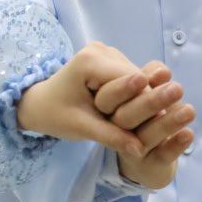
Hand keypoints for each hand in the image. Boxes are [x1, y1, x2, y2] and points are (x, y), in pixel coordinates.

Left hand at [16, 43, 190, 158]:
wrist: (40, 103)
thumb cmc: (55, 115)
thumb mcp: (81, 128)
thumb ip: (111, 136)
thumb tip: (141, 151)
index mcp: (90, 61)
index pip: (132, 81)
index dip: (147, 104)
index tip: (162, 124)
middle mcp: (100, 49)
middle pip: (138, 77)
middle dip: (146, 102)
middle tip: (162, 124)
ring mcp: (106, 51)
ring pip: (138, 77)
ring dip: (142, 98)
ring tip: (149, 119)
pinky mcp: (110, 58)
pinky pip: (132, 76)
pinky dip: (136, 94)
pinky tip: (139, 110)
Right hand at [113, 61, 194, 189]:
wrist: (144, 157)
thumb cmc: (141, 114)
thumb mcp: (140, 92)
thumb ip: (148, 77)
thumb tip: (162, 70)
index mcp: (106, 109)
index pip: (108, 98)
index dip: (124, 88)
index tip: (143, 78)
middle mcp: (114, 130)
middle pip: (126, 117)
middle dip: (150, 103)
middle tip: (177, 89)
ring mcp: (131, 150)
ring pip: (146, 137)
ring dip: (168, 123)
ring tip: (190, 110)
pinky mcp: (149, 166)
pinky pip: (162, 156)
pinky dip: (175, 145)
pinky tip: (189, 133)